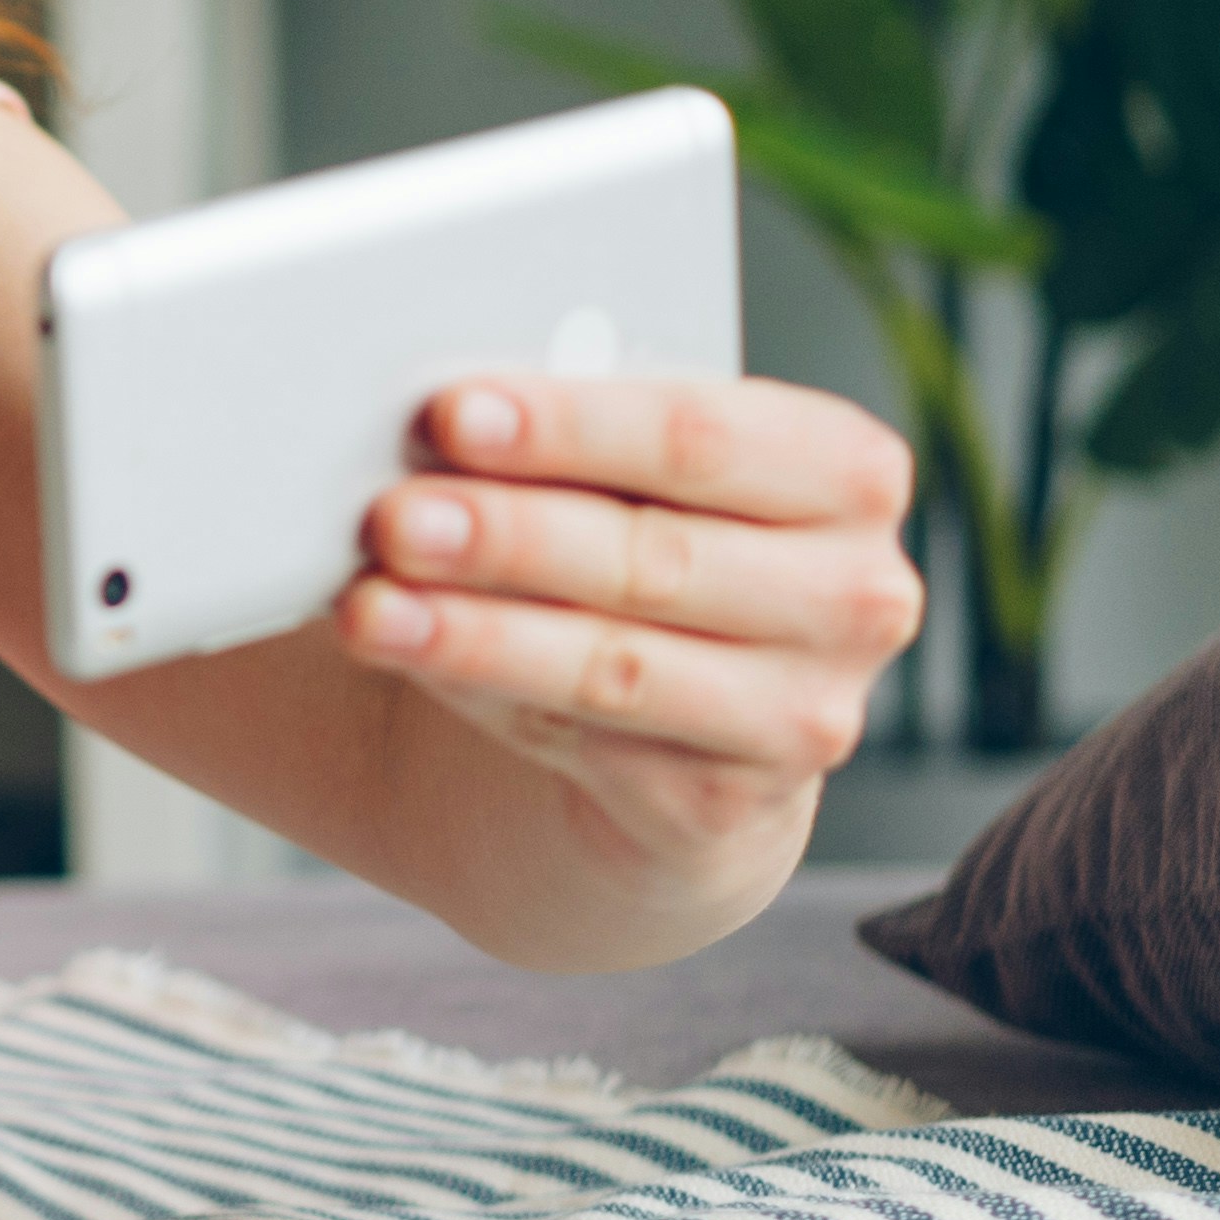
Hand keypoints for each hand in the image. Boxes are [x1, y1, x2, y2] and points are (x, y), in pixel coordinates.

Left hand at [334, 375, 920, 874]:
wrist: (669, 717)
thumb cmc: (635, 542)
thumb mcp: (628, 474)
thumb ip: (570, 441)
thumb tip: (435, 420)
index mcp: (843, 470)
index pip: (701, 436)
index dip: (570, 427)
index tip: (451, 413)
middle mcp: (854, 596)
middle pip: (654, 556)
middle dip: (508, 535)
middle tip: (391, 516)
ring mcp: (805, 712)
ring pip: (613, 667)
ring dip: (475, 635)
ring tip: (365, 606)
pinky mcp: (731, 806)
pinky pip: (584, 742)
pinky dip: (480, 696)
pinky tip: (410, 659)